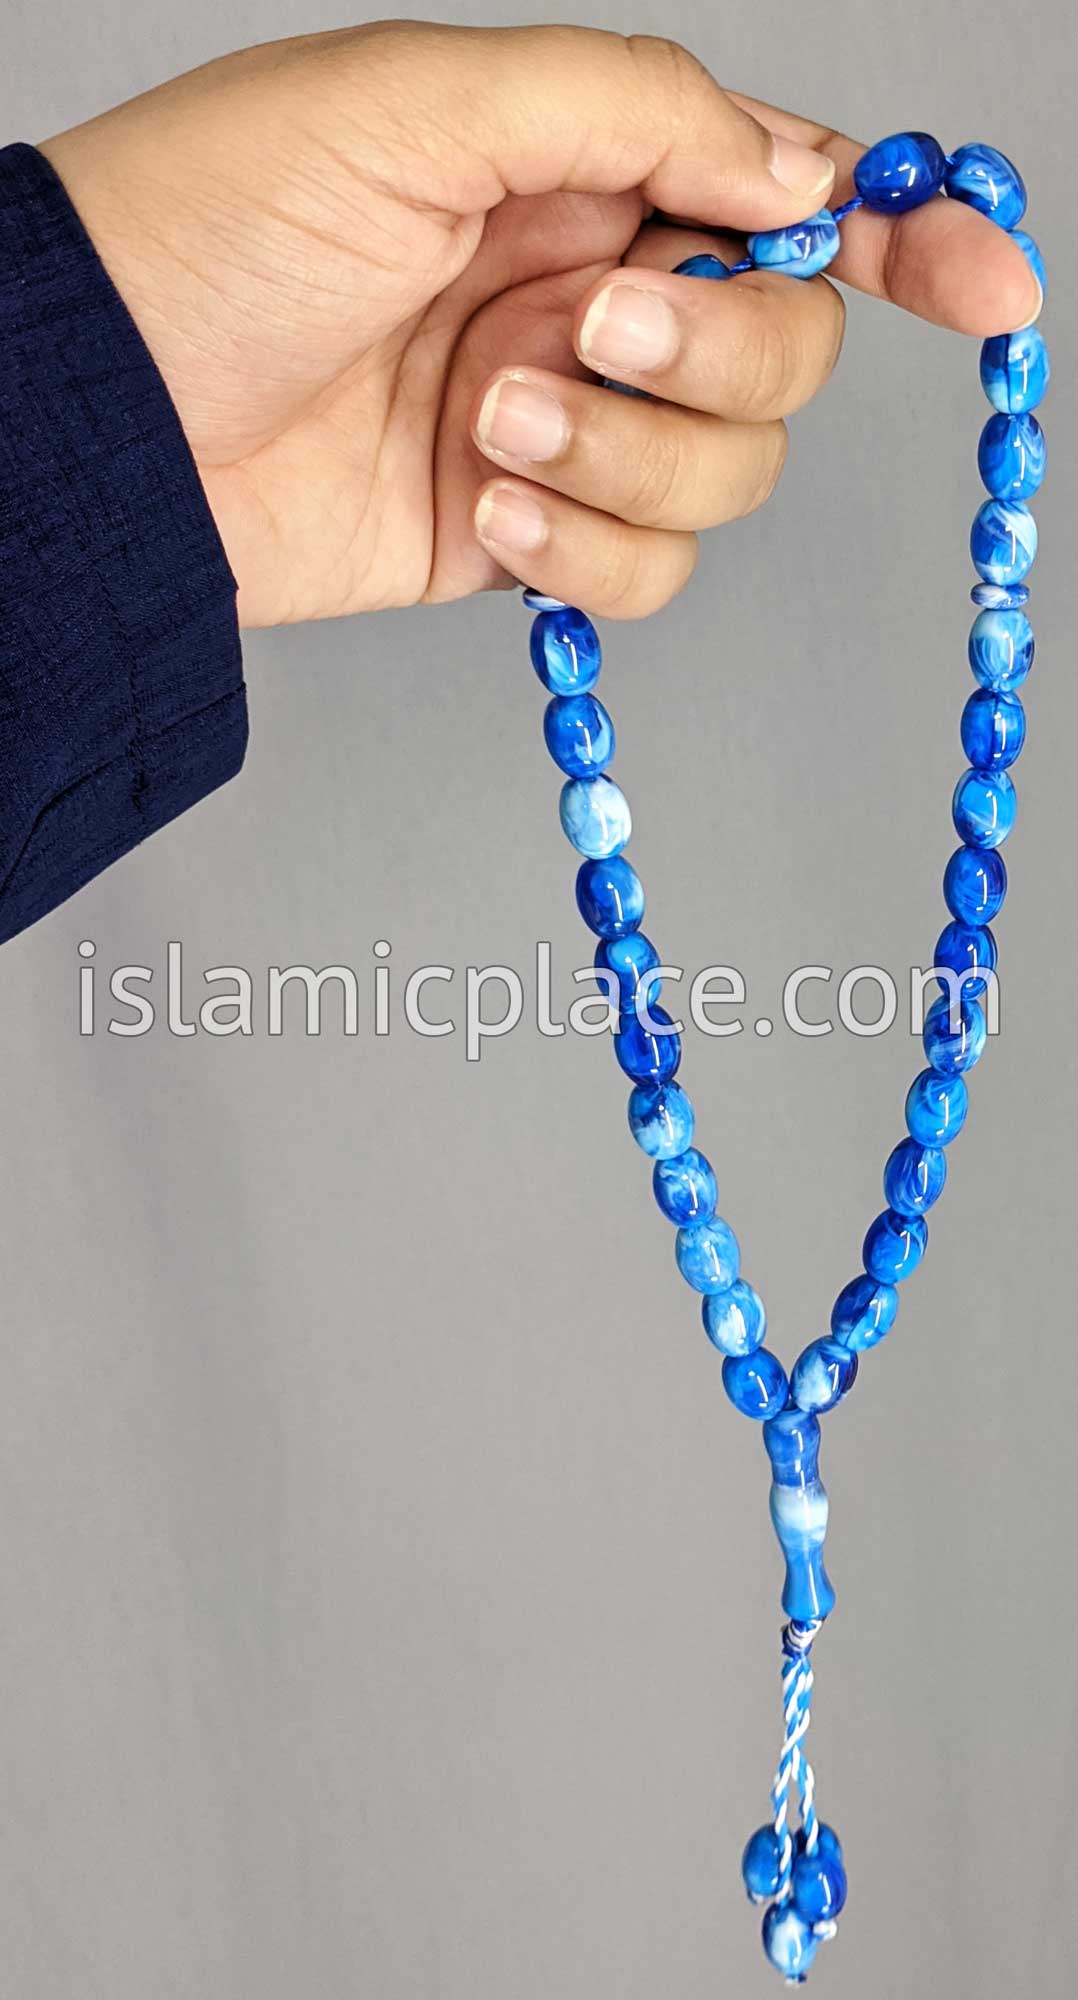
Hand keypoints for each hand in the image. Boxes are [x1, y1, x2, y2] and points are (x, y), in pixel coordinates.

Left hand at [42, 23, 1040, 627]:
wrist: (95, 415)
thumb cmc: (215, 227)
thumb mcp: (419, 104)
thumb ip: (632, 110)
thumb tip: (797, 164)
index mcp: (580, 170)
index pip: (790, 199)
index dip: (907, 237)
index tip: (989, 288)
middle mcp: (588, 297)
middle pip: (785, 356)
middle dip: (709, 358)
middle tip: (584, 334)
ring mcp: (557, 430)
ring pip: (724, 481)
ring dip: (622, 461)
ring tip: (482, 427)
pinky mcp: (515, 543)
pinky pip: (640, 575)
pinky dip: (580, 556)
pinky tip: (478, 514)